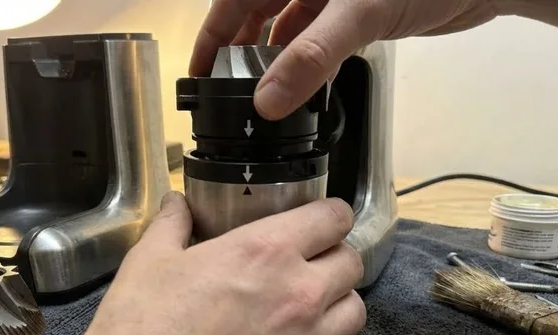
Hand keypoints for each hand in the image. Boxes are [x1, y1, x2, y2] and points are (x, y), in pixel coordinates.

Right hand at [72, 191, 366, 334]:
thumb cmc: (137, 334)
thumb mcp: (148, 261)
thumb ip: (173, 223)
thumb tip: (179, 204)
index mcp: (264, 252)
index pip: (332, 217)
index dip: (329, 213)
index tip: (319, 218)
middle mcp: (298, 296)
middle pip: (351, 261)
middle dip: (333, 254)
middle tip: (308, 259)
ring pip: (355, 309)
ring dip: (337, 299)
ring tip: (310, 302)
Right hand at [190, 0, 500, 119]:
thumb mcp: (358, 14)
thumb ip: (311, 57)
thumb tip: (267, 101)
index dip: (213, 33)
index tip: (199, 71)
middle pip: (257, 10)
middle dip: (240, 48)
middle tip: (228, 90)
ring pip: (288, 24)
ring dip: (274, 56)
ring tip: (261, 93)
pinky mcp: (357, 9)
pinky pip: (317, 34)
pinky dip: (305, 57)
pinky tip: (301, 81)